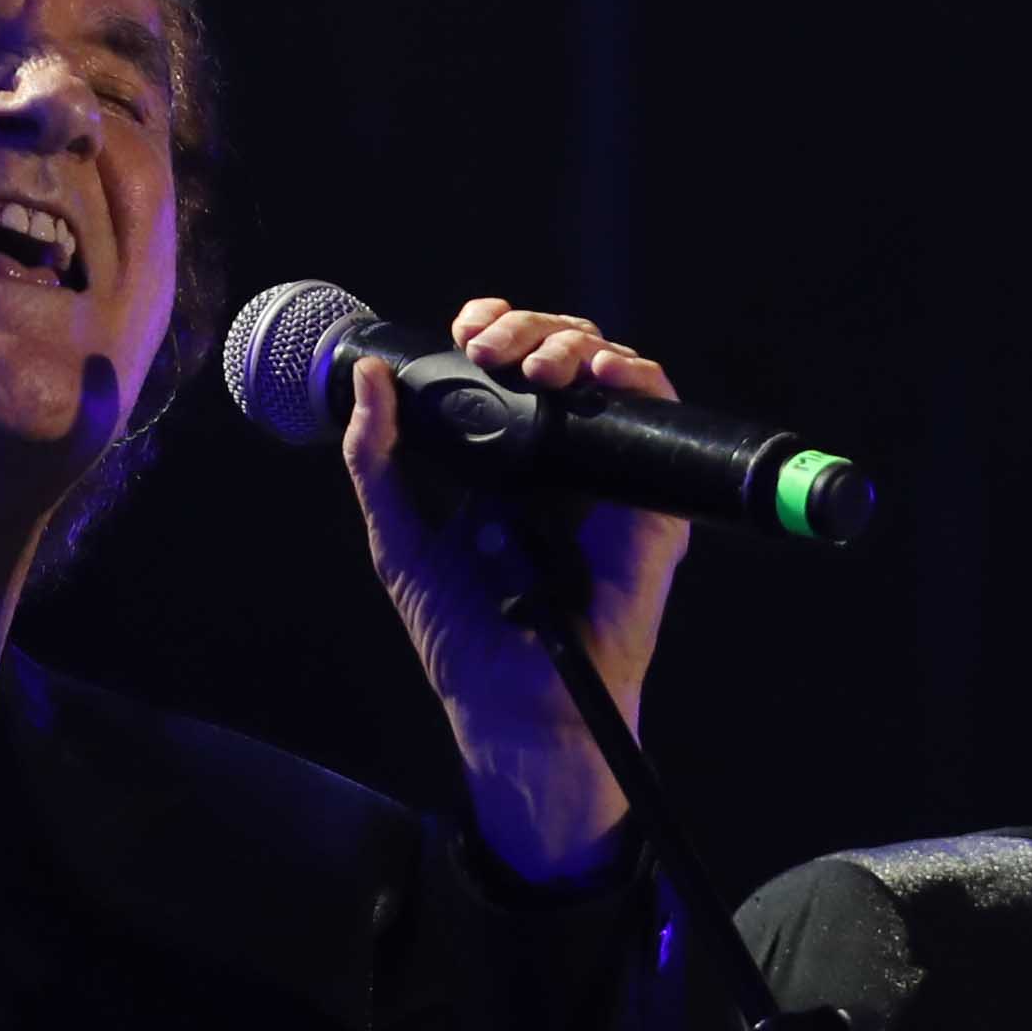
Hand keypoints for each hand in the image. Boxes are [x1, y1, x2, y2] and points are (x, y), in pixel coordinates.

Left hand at [341, 298, 690, 882]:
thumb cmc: (466, 636)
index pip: (519, 365)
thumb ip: (377, 461)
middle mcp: (568, 459)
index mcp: (514, 458)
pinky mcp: (653, 508)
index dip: (501, 327)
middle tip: (492, 347)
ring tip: (539, 364)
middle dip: (531, 328)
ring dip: (577, 345)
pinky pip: (662, 424)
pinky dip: (639, 382)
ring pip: (616, 372)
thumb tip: (370, 378)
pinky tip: (602, 374)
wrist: (514, 703)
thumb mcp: (401, 537)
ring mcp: (613, 479)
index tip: (467, 330)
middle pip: (567, 354)